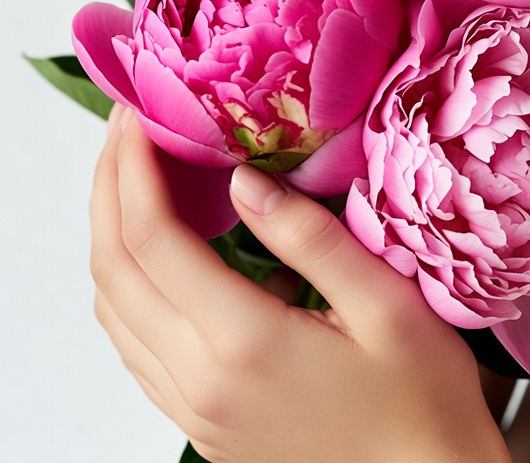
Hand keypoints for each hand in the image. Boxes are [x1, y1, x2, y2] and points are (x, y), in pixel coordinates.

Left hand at [90, 105, 511, 462]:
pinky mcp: (200, 421)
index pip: (153, 238)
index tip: (139, 108)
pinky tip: (154, 252)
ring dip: (109, 232)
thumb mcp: (386, 303)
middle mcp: (199, 379)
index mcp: (243, 342)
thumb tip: (246, 178)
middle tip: (125, 123)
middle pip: (114, 268)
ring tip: (133, 174)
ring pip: (113, 308)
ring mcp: (192, 407)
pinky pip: (133, 344)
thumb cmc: (421, 400)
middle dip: (108, 185)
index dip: (134, 165)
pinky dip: (125, 284)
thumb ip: (309, 236)